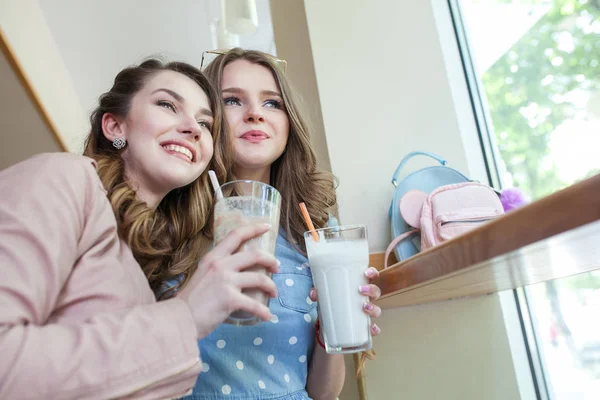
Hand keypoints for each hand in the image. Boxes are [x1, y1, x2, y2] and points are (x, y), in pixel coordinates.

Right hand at [178, 223, 279, 338]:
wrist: (178, 319)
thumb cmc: (190, 301)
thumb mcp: (202, 275)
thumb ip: (218, 270)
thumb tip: (235, 272)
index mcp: (213, 257)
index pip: (236, 235)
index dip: (254, 228)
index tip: (267, 226)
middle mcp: (221, 265)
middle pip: (255, 255)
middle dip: (271, 260)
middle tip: (276, 268)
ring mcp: (226, 281)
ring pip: (260, 278)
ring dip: (271, 286)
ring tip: (273, 293)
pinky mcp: (230, 299)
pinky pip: (255, 304)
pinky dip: (264, 312)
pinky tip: (267, 316)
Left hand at [309, 266, 381, 336]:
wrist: (328, 325)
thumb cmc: (331, 303)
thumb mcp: (324, 296)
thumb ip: (317, 293)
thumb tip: (313, 294)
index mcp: (358, 287)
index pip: (371, 277)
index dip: (372, 273)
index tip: (367, 272)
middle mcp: (365, 299)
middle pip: (376, 292)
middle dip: (372, 289)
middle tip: (361, 289)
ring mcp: (366, 314)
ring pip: (377, 310)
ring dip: (373, 308)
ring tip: (364, 307)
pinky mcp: (363, 328)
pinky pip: (373, 329)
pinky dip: (374, 329)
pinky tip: (372, 328)